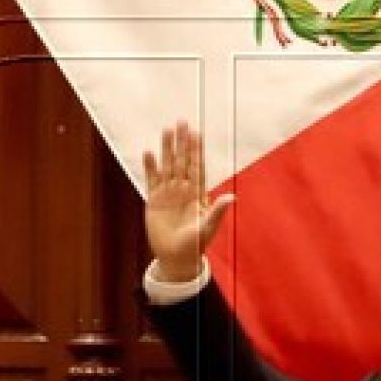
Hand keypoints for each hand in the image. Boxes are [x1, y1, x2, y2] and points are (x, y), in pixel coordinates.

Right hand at [143, 121, 233, 282]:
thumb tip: (232, 198)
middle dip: (182, 142)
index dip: (196, 150)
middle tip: (181, 122)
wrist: (176, 258)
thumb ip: (217, 211)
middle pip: (182, 161)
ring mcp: (168, 193)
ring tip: (166, 130)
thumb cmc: (194, 245)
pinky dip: (150, 167)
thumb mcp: (207, 228)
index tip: (197, 133)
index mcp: (197, 194)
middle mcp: (183, 190)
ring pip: (167, 166)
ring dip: (166, 149)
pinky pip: (151, 180)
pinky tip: (148, 153)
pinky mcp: (154, 200)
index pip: (197, 167)